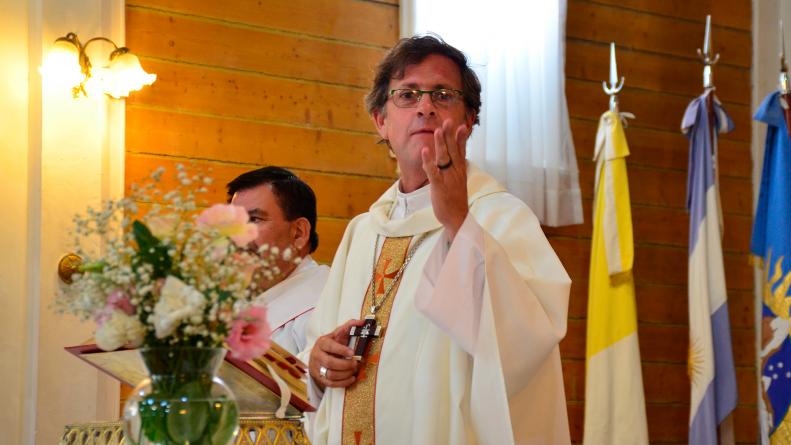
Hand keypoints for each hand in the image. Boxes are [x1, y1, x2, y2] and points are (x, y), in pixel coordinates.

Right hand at [309, 319, 364, 390]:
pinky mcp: (320, 378)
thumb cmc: (331, 344)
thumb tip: (362, 322)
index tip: (352, 352)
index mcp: (322, 343)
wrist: (317, 356)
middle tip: (356, 363)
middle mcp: (317, 355)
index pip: (329, 346)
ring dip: (345, 374)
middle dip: (345, 364)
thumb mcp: (337, 334)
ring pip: (330, 375)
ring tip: (354, 370)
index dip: (341, 350)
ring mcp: (317, 368)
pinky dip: (343, 383)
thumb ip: (349, 326)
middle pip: (329, 362)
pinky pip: (331, 384)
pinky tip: (351, 378)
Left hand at [421, 119, 469, 239]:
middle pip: (453, 150)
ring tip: (438, 130)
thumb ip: (456, 167)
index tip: (461, 125)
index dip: (461, 138)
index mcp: (460, 170)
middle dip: (450, 135)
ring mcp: (448, 179)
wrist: (457, 218)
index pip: (461, 150)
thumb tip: (456, 156)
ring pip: (444, 158)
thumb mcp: (458, 180)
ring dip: (441, 144)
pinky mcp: (440, 187)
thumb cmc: (455, 199)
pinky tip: (424, 151)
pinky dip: (429, 161)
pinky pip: (433, 172)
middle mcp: (456, 172)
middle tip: (448, 121)